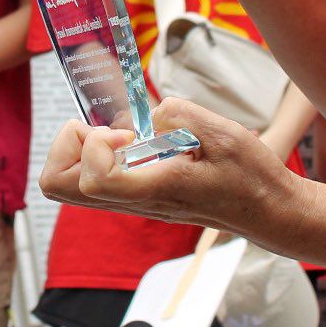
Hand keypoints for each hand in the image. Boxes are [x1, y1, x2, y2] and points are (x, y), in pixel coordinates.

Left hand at [38, 98, 306, 242]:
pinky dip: (96, 156)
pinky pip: (91, 182)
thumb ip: (180, 116)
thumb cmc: (251, 176)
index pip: (91, 180)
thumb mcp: (224, 134)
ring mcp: (131, 203)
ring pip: (68, 186)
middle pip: (57, 187)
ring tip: (120, 134)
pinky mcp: (134, 199)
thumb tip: (147, 114)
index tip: (125, 130)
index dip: (96, 145)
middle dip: (68, 147)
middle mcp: (134, 202)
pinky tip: (132, 142)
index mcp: (155, 190)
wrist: (268, 212)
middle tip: (105, 129)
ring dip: (80, 151)